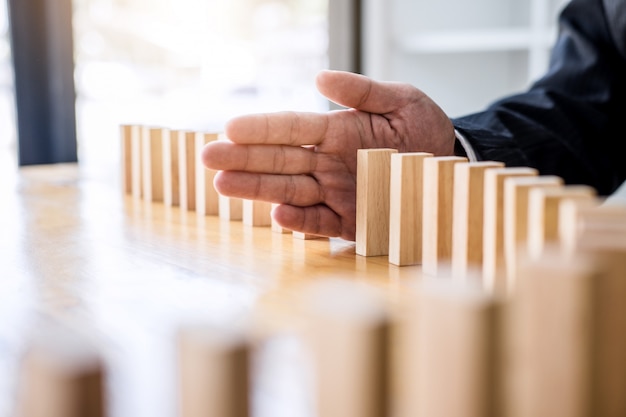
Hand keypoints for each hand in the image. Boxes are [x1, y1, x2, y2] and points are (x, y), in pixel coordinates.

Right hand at [202, 70, 454, 240]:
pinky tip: (277, 216)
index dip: (262, 128)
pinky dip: (300, 222)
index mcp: (338, 131)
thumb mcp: (402, 101)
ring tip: (222, 185)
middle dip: (243, 159)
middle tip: (207, 157)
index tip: (230, 127)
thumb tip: (320, 78)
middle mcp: (330, 162)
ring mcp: (337, 193)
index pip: (292, 128)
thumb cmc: (425, 130)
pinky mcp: (351, 221)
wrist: (451, 168)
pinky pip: (320, 223)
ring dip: (257, 190)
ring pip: (290, 191)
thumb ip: (364, 91)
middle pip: (280, 160)